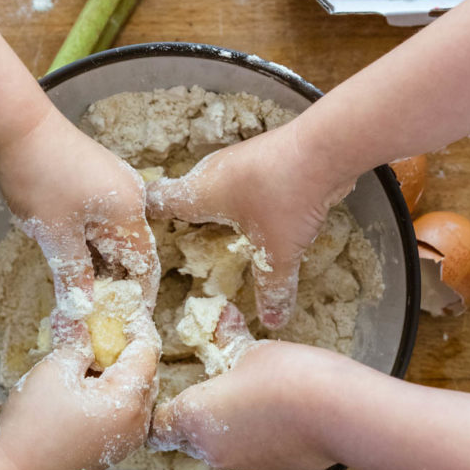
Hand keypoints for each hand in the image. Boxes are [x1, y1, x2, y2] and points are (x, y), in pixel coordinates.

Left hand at [0, 106, 159, 328]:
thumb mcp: (55, 235)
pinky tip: (73, 253)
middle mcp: (132, 196)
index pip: (145, 265)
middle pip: (132, 249)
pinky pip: (104, 217)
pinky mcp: (98, 175)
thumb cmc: (41, 178)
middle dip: (117, 280)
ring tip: (84, 287)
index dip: (139, 295)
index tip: (129, 320)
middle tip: (99, 309)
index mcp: (129, 213)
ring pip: (115, 233)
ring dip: (102, 260)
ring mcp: (115, 182)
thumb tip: (82, 313)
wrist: (19, 124)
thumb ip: (73, 276)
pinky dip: (93, 239)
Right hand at [0, 313, 159, 469]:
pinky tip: (90, 384)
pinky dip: (115, 393)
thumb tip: (88, 325)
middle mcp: (139, 421)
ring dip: (122, 372)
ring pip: (138, 393)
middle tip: (107, 330)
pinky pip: (127, 411)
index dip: (137, 328)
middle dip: (129, 350)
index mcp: (129, 399)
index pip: (147, 352)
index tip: (125, 312)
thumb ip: (79, 342)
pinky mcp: (115, 448)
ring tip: (96, 355)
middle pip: (147, 373)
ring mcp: (129, 439)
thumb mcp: (55, 370)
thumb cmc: (34, 424)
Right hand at [146, 117, 351, 327]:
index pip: (157, 200)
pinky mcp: (263, 154)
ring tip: (223, 232)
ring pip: (216, 185)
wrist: (326, 147)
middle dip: (185, 217)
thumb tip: (271, 322)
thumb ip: (272, 287)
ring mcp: (238, 158)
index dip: (147, 217)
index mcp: (199, 192)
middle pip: (186, 193)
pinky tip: (260, 214)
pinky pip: (242, 180)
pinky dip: (244, 198)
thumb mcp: (278, 252)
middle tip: (186, 243)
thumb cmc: (286, 198)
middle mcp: (212, 171)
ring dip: (218, 207)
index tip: (143, 232)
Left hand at [150, 323, 337, 469]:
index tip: (174, 392)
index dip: (162, 412)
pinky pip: (250, 454)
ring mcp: (242, 466)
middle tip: (217, 387)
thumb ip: (228, 340)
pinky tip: (277, 414)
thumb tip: (219, 317)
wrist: (339, 413)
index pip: (158, 428)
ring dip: (228, 428)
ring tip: (252, 397)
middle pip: (189, 439)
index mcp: (194, 419)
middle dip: (197, 417)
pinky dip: (256, 438)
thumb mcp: (253, 351)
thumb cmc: (287, 375)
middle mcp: (211, 451)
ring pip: (220, 448)